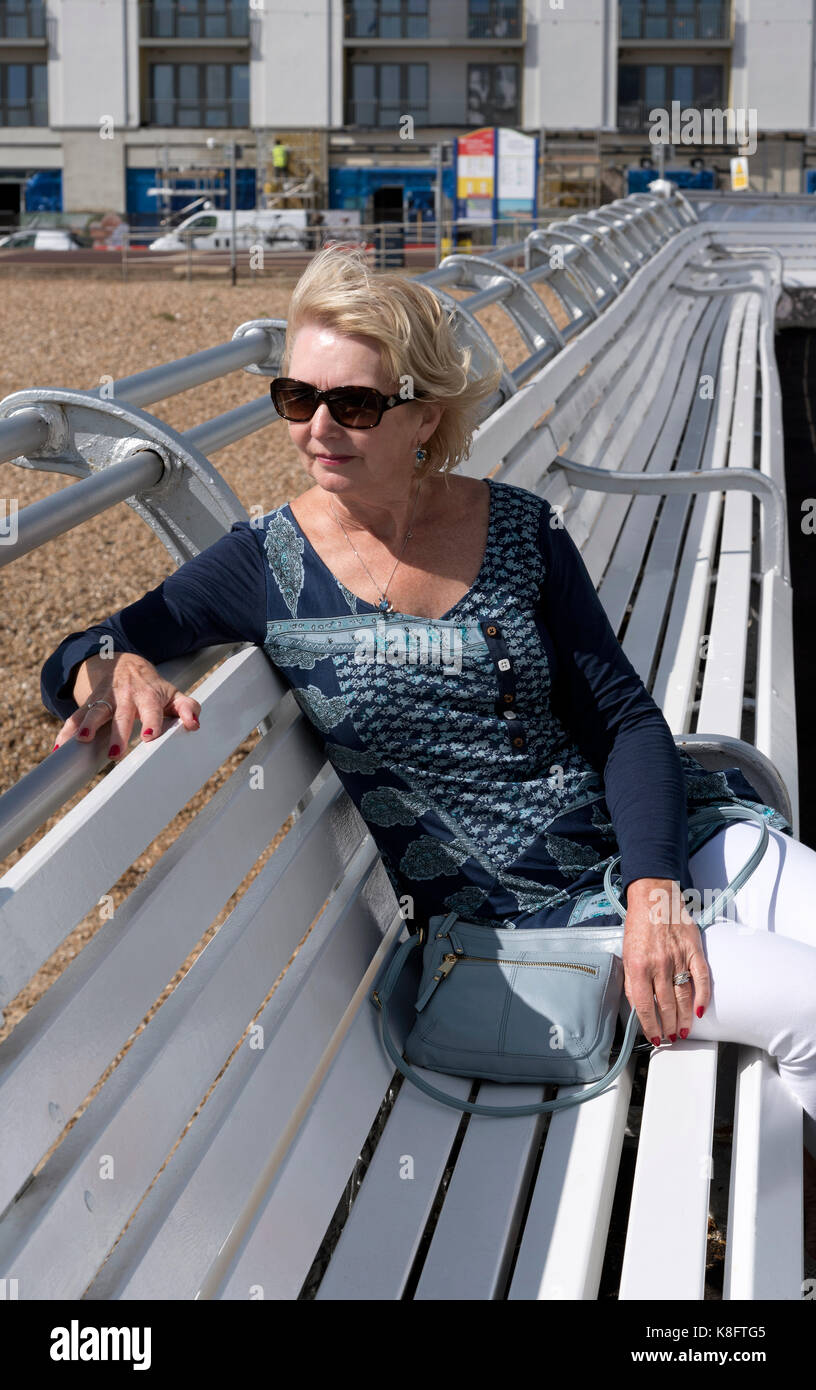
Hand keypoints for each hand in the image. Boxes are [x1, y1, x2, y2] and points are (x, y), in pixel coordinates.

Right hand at [51, 652, 200, 760]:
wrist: (124, 663)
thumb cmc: (152, 686)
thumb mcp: (173, 694)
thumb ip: (188, 708)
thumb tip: (194, 724)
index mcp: (148, 695)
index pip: (151, 710)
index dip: (152, 722)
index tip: (150, 737)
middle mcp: (125, 696)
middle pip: (121, 715)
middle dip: (118, 733)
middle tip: (114, 754)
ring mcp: (105, 698)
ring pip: (94, 712)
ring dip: (86, 726)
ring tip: (82, 741)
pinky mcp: (89, 703)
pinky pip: (75, 716)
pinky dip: (66, 730)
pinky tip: (59, 747)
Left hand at [621, 877, 710, 1044]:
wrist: (654, 897)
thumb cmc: (639, 926)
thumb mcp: (627, 954)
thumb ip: (632, 981)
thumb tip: (638, 1008)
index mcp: (638, 966)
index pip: (644, 1007)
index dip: (650, 1027)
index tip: (654, 1037)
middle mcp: (658, 964)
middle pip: (665, 1006)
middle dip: (668, 1027)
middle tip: (671, 1038)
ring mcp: (678, 957)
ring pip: (683, 997)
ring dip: (684, 1019)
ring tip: (683, 1031)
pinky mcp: (693, 950)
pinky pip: (701, 978)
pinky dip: (703, 997)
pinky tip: (700, 1011)